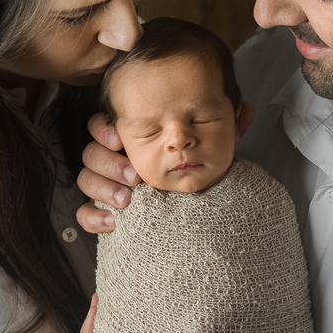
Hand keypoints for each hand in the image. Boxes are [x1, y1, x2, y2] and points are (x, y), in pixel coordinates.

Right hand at [75, 104, 254, 232]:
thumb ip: (227, 130)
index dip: (102, 129)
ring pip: (85, 179)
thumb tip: (247, 109)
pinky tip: (114, 223)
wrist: (197, 217)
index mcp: (132, 139)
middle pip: (90, 153)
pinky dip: (94, 217)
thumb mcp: (213, 150)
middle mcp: (116, 161)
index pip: (100, 125)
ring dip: (103, 187)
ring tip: (128, 200)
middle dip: (109, 163)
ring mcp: (108, 186)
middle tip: (134, 177)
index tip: (119, 138)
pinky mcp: (105, 213)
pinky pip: (85, 214)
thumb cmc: (199, 175)